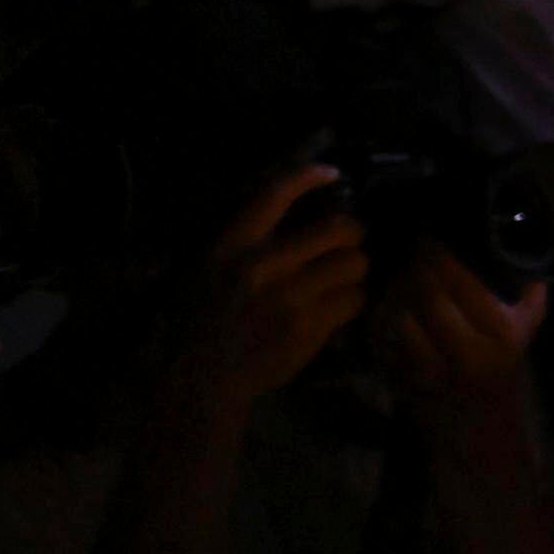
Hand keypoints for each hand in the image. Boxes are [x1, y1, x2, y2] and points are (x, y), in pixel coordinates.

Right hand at [185, 159, 374, 403]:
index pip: (274, 195)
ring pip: (354, 263)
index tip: (333, 174)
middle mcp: (260, 265)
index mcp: (231, 246)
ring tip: (343, 281)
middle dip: (352, 236)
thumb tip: (298, 219)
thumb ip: (246, 244)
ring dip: (355, 271)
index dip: (309, 177)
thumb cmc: (202, 322)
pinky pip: (354, 300)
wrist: (198, 379)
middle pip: (339, 228)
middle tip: (348, 247)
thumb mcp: (207, 270)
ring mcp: (287, 296)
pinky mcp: (308, 327)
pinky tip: (338, 309)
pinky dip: (352, 303)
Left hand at [371, 242, 547, 431]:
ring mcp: (430, 370)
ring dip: (394, 292)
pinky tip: (388, 306)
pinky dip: (380, 317)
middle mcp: (465, 353)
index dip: (440, 255)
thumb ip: (529, 293)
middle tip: (412, 254)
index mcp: (500, 334)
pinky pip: (381, 339)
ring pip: (399, 315)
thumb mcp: (526, 330)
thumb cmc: (501, 366)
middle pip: (428, 296)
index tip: (430, 240)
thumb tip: (514, 248)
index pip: (462, 283)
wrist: (478, 426)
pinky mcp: (401, 380)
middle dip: (415, 269)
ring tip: (400, 278)